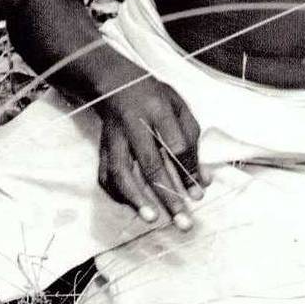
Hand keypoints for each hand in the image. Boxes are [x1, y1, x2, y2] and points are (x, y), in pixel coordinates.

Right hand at [96, 75, 206, 229]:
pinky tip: (133, 205)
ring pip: (120, 171)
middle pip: (150, 163)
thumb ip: (192, 141)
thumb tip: (202, 181)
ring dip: (136, 198)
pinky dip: (118, 194)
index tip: (197, 194)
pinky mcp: (101, 147)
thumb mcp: (178, 106)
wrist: (114, 82)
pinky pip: (105, 175)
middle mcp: (133, 124)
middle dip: (167, 196)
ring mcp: (114, 137)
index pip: (175, 144)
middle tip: (182, 221)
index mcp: (156, 108)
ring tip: (152, 218)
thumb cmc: (153, 96)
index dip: (188, 171)